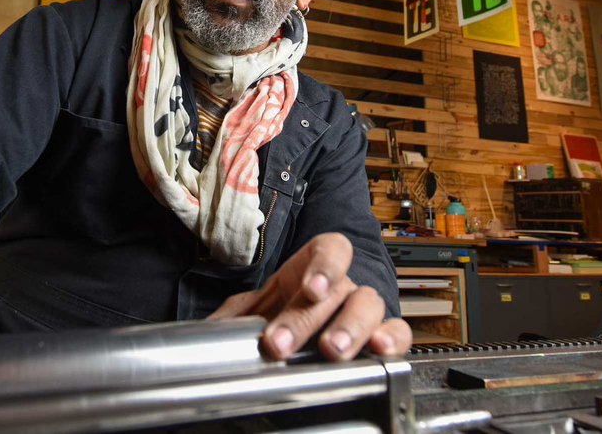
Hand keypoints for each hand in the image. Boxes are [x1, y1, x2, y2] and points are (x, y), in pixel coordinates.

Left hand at [208, 233, 410, 360]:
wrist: (302, 338)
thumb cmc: (281, 316)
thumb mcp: (253, 311)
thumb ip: (232, 318)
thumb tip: (205, 333)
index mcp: (311, 269)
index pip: (329, 250)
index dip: (324, 266)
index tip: (309, 289)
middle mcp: (341, 285)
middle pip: (337, 288)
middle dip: (308, 318)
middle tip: (282, 343)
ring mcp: (361, 309)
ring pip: (368, 306)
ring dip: (350, 329)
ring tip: (332, 351)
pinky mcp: (379, 335)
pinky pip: (397, 331)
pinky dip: (392, 339)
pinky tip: (380, 349)